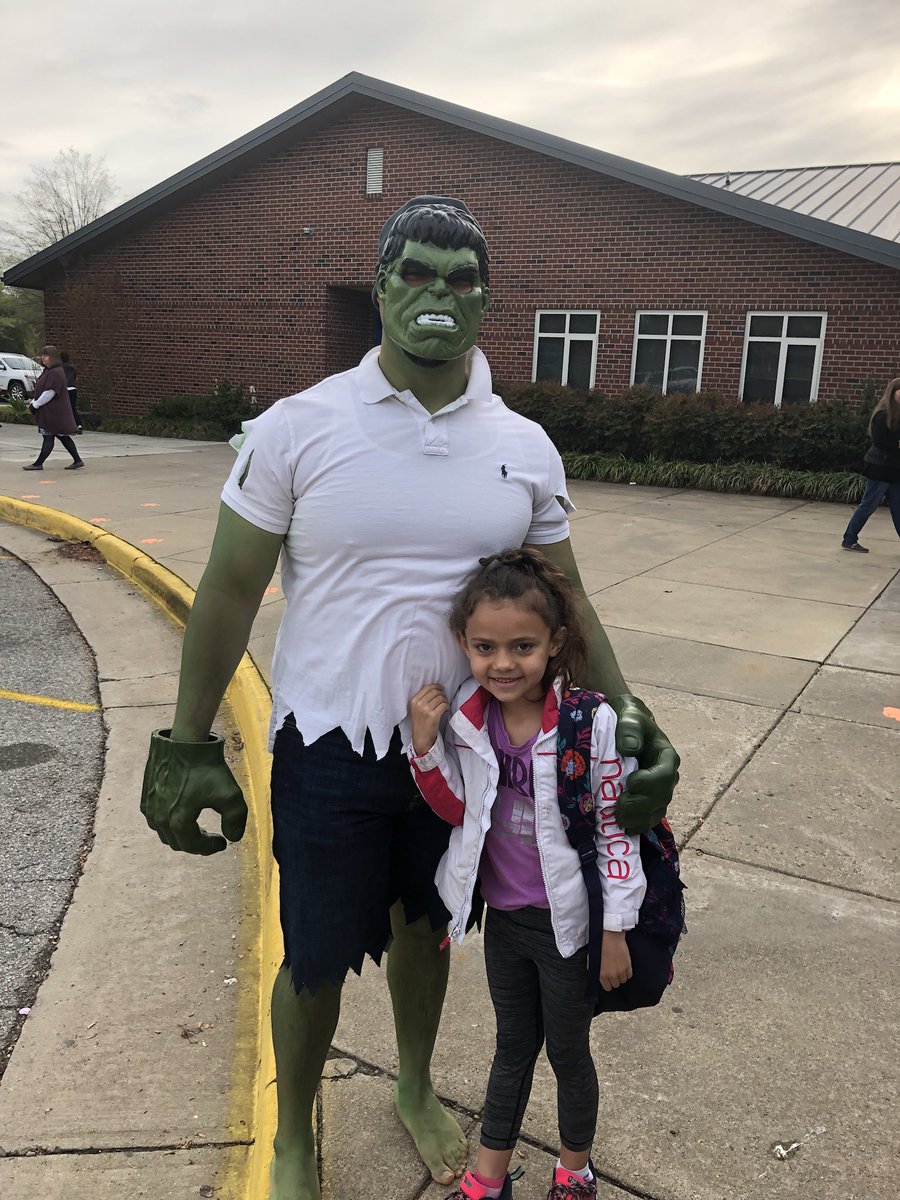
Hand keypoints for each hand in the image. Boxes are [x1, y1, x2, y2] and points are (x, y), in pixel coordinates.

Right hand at [141, 729, 247, 854]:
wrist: (186, 741)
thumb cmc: (207, 768)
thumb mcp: (230, 795)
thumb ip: (235, 821)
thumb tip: (233, 838)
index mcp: (178, 821)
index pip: (194, 846)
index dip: (210, 848)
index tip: (223, 843)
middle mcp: (159, 818)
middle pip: (179, 842)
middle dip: (197, 843)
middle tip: (212, 837)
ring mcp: (150, 807)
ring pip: (165, 832)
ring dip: (182, 835)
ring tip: (198, 828)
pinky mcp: (146, 795)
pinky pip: (155, 819)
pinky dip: (169, 824)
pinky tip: (182, 815)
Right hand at [409, 683, 448, 756]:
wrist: (421, 738)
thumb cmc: (421, 723)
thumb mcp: (417, 709)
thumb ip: (423, 699)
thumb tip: (437, 689)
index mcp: (414, 701)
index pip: (427, 687)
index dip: (436, 686)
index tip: (441, 689)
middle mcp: (419, 704)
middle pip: (435, 691)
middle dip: (442, 693)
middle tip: (444, 698)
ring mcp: (425, 710)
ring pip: (441, 698)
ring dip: (445, 700)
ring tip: (445, 705)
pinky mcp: (433, 716)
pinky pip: (444, 705)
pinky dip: (447, 706)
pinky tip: (446, 710)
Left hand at [599, 930, 632, 991]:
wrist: (610, 936)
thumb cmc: (600, 945)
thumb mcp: (593, 959)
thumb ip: (595, 970)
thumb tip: (597, 975)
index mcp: (602, 974)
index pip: (607, 987)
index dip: (608, 984)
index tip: (609, 981)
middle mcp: (612, 974)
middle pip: (616, 985)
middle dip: (614, 980)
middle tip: (613, 973)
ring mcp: (621, 971)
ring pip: (623, 981)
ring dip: (621, 976)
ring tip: (619, 969)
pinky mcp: (628, 966)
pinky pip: (629, 975)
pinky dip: (627, 972)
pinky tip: (624, 967)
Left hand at [608, 694, 679, 834]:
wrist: (624, 727)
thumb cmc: (628, 720)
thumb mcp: (629, 716)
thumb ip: (630, 728)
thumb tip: (629, 748)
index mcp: (666, 757)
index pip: (665, 775)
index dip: (650, 783)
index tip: (631, 783)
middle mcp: (666, 776)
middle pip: (661, 798)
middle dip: (640, 806)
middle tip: (619, 808)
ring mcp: (658, 791)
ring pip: (655, 812)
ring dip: (638, 819)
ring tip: (619, 820)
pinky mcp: (647, 801)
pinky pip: (648, 818)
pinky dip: (637, 826)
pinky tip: (623, 829)